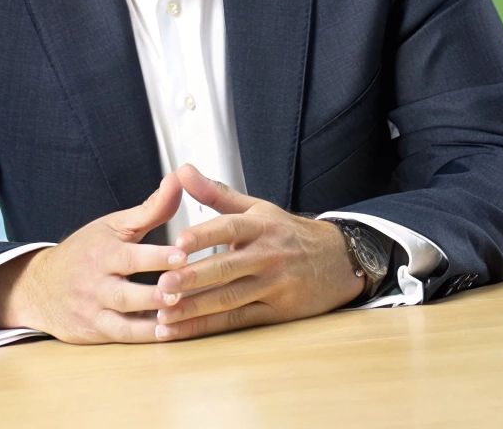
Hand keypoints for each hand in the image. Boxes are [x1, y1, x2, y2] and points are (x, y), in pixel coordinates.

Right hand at [0, 172, 190, 343]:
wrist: (39, 287)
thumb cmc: (86, 251)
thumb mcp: (114, 225)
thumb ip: (151, 208)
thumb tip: (179, 179)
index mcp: (102, 254)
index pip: (130, 256)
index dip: (156, 257)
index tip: (182, 255)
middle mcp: (95, 285)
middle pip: (126, 294)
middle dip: (155, 294)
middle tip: (183, 292)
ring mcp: (94, 312)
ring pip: (124, 323)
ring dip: (153, 322)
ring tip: (180, 317)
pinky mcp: (95, 333)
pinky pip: (122, 338)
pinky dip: (144, 337)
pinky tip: (168, 333)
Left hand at [152, 164, 365, 340]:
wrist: (340, 259)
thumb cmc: (289, 233)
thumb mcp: (258, 208)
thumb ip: (217, 193)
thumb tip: (182, 171)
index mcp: (262, 226)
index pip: (231, 226)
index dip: (204, 234)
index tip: (177, 243)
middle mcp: (269, 254)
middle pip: (228, 267)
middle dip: (194, 277)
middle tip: (162, 284)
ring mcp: (275, 285)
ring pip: (230, 298)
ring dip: (195, 308)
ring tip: (164, 313)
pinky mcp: (278, 312)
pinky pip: (238, 321)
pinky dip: (208, 327)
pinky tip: (182, 330)